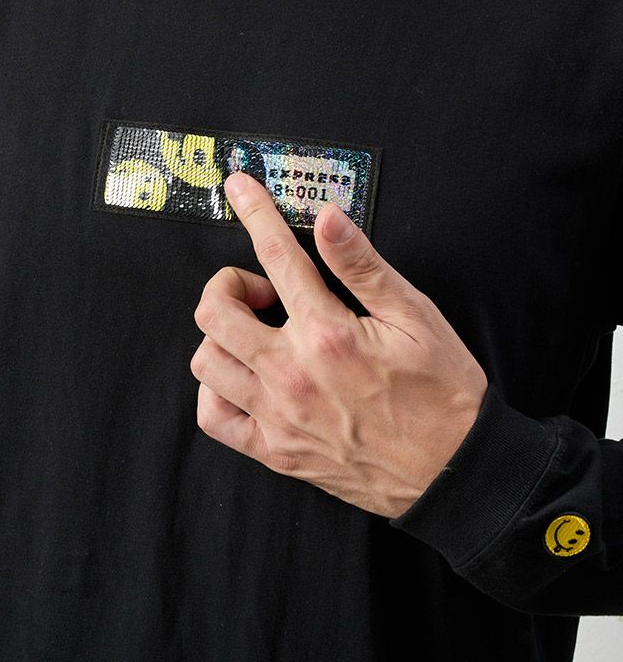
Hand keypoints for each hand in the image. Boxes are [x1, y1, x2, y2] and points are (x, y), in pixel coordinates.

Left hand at [190, 171, 487, 517]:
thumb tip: (327, 218)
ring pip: (206, 360)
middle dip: (229, 283)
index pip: (275, 255)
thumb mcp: (416, 318)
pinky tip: (244, 378)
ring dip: (221, 334)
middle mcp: (291, 374)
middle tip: (265, 290)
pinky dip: (216, 390)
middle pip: (215, 310)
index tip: (238, 187)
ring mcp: (277, 417)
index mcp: (327, 333)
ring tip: (257, 333)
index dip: (254, 212)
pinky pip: (213, 418)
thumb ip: (363, 266)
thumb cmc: (443, 393)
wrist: (456, 474)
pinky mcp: (275, 452)